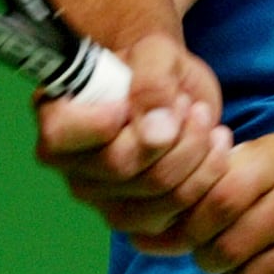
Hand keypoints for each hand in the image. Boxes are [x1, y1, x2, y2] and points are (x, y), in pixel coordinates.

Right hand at [34, 32, 231, 247]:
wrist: (174, 90)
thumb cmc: (152, 67)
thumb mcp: (154, 53)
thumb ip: (152, 82)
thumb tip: (157, 132)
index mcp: (58, 120)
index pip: (60, 136)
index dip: (101, 122)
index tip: (131, 101)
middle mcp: (73, 168)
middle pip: (121, 166)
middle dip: (170, 132)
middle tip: (187, 104)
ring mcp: (104, 201)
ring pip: (156, 194)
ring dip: (195, 152)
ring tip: (203, 118)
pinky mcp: (140, 220)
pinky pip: (179, 214)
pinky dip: (208, 176)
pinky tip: (215, 145)